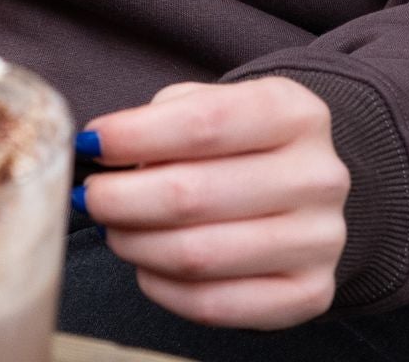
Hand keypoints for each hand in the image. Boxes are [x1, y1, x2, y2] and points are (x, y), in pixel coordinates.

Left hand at [78, 77, 348, 329]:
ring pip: (198, 255)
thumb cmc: (243, 141)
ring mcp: (319, 240)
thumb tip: (104, 152)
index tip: (91, 144)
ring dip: (136, 244)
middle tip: (90, 196)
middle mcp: (317, 176)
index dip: (134, 135)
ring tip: (113, 229)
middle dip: (121, 198)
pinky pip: (214, 305)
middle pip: (193, 194)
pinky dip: (163, 288)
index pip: (203, 122)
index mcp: (295, 112)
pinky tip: (146, 265)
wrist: (306, 187)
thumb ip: (166, 117)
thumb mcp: (217, 103)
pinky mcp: (310, 294)